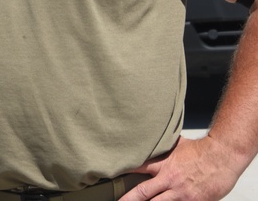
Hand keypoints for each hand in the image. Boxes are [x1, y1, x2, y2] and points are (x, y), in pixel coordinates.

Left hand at [120, 135, 240, 200]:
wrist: (223, 157)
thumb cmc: (200, 149)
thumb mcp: (177, 144)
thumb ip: (162, 147)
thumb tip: (149, 135)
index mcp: (162, 165)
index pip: (136, 168)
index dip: (121, 172)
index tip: (108, 176)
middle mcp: (168, 180)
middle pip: (141, 193)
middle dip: (127, 200)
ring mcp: (181, 194)